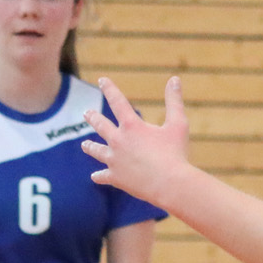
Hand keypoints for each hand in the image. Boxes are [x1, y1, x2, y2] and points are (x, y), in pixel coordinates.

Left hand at [83, 76, 193, 206]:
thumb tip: (175, 79)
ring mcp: (114, 160)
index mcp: (131, 126)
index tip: (101, 80)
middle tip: (86, 113)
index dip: (109, 89)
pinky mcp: (116, 178)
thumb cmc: (176, 153)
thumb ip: (174, 101)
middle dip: (93, 117)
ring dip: (90, 147)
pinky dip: (99, 176)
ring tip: (84, 145)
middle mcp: (118, 141)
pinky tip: (95, 177)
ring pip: (97, 151)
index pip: (117, 101)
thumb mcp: (178, 124)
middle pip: (100, 125)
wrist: (169, 184)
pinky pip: (103, 176)